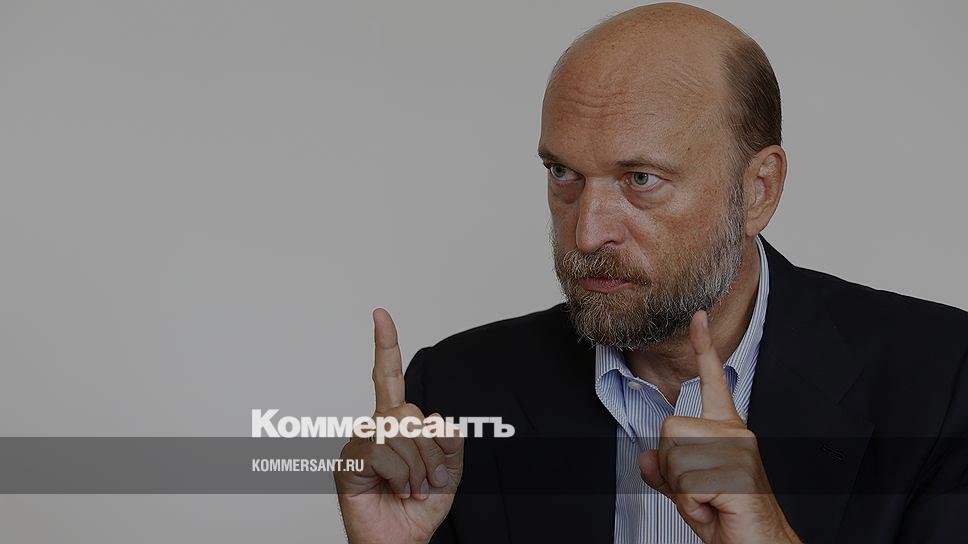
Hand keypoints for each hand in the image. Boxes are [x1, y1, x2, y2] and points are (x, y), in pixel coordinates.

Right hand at [336, 308, 463, 543]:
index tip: (380, 314)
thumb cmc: (418, 507)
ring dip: (417, 467)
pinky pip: (384, 451)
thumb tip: (438, 420)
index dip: (386, 345)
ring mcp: (360, 442)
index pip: (389, 377)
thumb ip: (450, 443)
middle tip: (426, 480)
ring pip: (399, 431)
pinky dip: (400, 475)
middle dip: (429, 450)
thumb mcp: (448, 472)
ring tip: (410, 489)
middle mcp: (375, 427)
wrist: (400, 541)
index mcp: (397, 424)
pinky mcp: (349, 461)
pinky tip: (395, 490)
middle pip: (409, 411)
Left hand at [638, 310, 801, 543]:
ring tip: (708, 498)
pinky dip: (691, 503)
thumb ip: (665, 472)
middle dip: (670, 465)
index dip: (703, 347)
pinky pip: (687, 480)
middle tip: (698, 489)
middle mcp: (734, 432)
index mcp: (725, 430)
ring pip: (674, 451)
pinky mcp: (737, 473)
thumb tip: (647, 456)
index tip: (698, 316)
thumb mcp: (687, 491)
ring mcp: (738, 450)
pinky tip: (714, 507)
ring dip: (680, 485)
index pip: (713, 380)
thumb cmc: (728, 518)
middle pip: (669, 426)